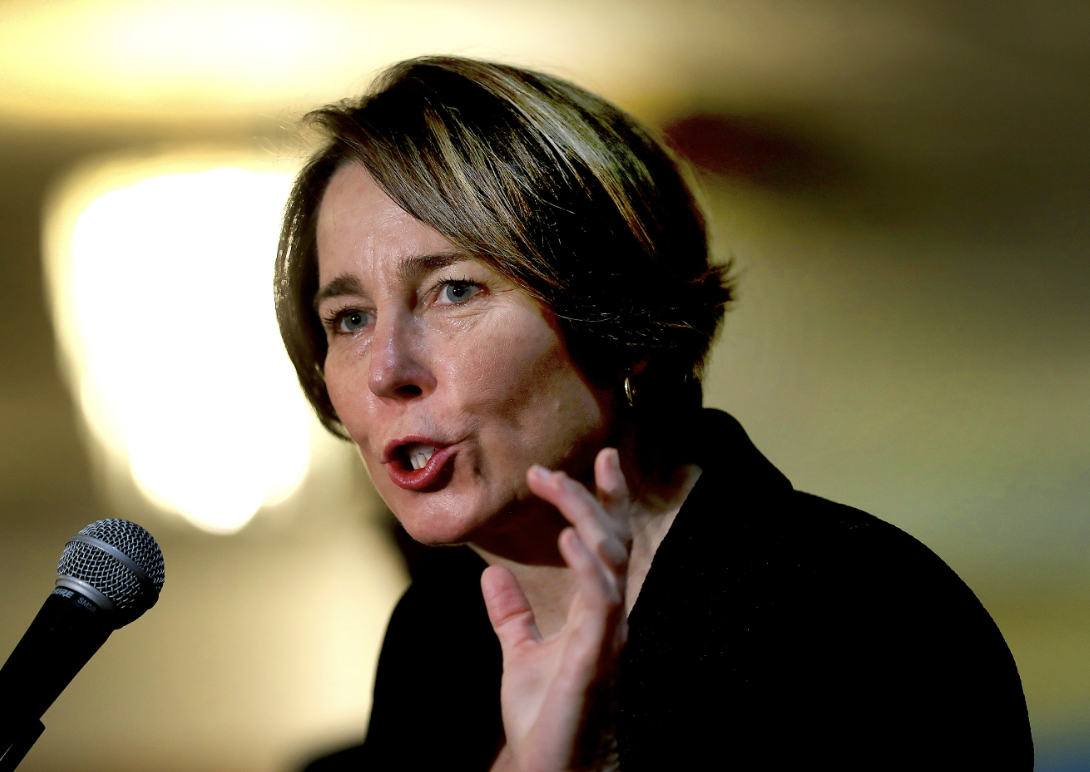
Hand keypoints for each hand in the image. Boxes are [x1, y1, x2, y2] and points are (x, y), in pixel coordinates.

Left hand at [481, 448, 632, 771]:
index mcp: (596, 610)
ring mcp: (609, 631)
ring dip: (584, 516)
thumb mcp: (520, 653)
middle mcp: (610, 614)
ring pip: (611, 557)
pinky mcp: (599, 652)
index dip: (602, 500)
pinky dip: (588, 564)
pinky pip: (603, 597)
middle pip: (613, 539)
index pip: (605, 543)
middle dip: (591, 495)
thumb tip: (492, 576)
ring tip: (555, 486)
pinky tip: (569, 537)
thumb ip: (512, 614)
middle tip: (549, 469)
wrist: (551, 770)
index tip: (595, 460)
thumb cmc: (545, 718)